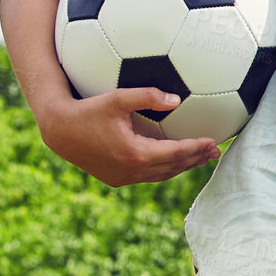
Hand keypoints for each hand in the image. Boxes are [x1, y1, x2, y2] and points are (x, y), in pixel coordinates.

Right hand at [41, 88, 220, 185]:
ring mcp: (124, 178)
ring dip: (182, 166)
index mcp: (136, 154)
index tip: (213, 141)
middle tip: (215, 151)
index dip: (196, 148)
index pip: (176, 153)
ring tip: (200, 158)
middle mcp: (132, 171)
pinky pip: (148, 176)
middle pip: (173, 167)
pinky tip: (173, 161)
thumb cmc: (88, 109)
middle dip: (196, 159)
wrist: (59, 130)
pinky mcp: (116, 180)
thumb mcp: (118, 98)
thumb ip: (148, 96)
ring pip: (162, 175)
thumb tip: (176, 99)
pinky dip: (165, 169)